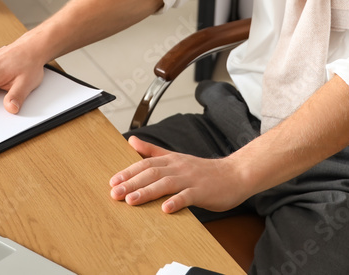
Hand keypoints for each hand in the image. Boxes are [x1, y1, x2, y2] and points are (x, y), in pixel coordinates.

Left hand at [109, 136, 251, 213]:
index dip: (128, 172)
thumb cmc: (205, 171)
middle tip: (114, 193)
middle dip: (131, 183)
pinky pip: (188, 196)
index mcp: (172, 160)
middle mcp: (179, 167)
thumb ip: (153, 151)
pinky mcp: (203, 191)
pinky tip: (165, 209)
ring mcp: (191, 179)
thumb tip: (132, 141)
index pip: (146, 163)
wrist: (235, 174)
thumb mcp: (177, 157)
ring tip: (131, 200)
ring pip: (166, 183)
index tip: (113, 182)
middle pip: (152, 172)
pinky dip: (176, 202)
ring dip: (147, 192)